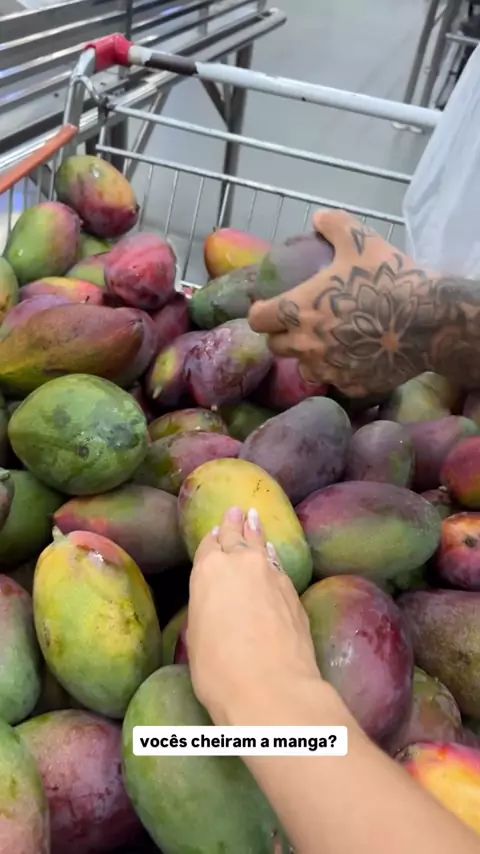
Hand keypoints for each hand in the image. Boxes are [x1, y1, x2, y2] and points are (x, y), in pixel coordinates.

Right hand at [187, 506, 319, 724]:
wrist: (272, 687)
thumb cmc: (219, 670)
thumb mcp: (197, 639)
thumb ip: (206, 612)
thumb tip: (216, 607)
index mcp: (209, 571)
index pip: (209, 547)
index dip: (211, 539)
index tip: (213, 531)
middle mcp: (242, 564)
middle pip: (237, 536)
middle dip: (235, 523)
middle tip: (237, 510)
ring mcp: (272, 576)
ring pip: (263, 546)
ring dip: (258, 533)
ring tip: (255, 519)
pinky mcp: (294, 593)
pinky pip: (279, 566)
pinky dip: (273, 558)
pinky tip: (274, 557)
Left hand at [248, 210, 434, 396]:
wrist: (427, 321)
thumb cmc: (388, 280)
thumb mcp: (362, 242)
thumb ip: (336, 226)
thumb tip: (319, 217)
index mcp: (297, 310)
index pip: (258, 319)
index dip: (261, 314)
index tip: (268, 309)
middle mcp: (305, 344)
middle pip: (276, 347)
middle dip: (282, 337)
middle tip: (298, 325)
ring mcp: (328, 369)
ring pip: (304, 369)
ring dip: (308, 358)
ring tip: (326, 345)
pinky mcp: (351, 386)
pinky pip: (336, 381)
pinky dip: (340, 371)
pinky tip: (354, 359)